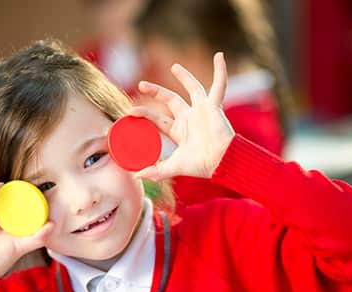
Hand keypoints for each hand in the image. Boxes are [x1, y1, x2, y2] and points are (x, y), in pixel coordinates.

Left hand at [131, 53, 234, 180]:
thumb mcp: (173, 167)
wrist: (221, 162)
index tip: (130, 112)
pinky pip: (219, 85)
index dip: (145, 114)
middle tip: (141, 85)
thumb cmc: (201, 165)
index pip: (158, 119)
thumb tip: (135, 176)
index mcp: (180, 131)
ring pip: (192, 89)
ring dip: (184, 77)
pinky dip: (221, 71)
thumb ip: (155, 171)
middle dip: (156, 92)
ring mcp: (203, 111)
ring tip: (174, 67)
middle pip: (171, 100)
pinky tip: (219, 56)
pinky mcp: (214, 106)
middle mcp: (190, 118)